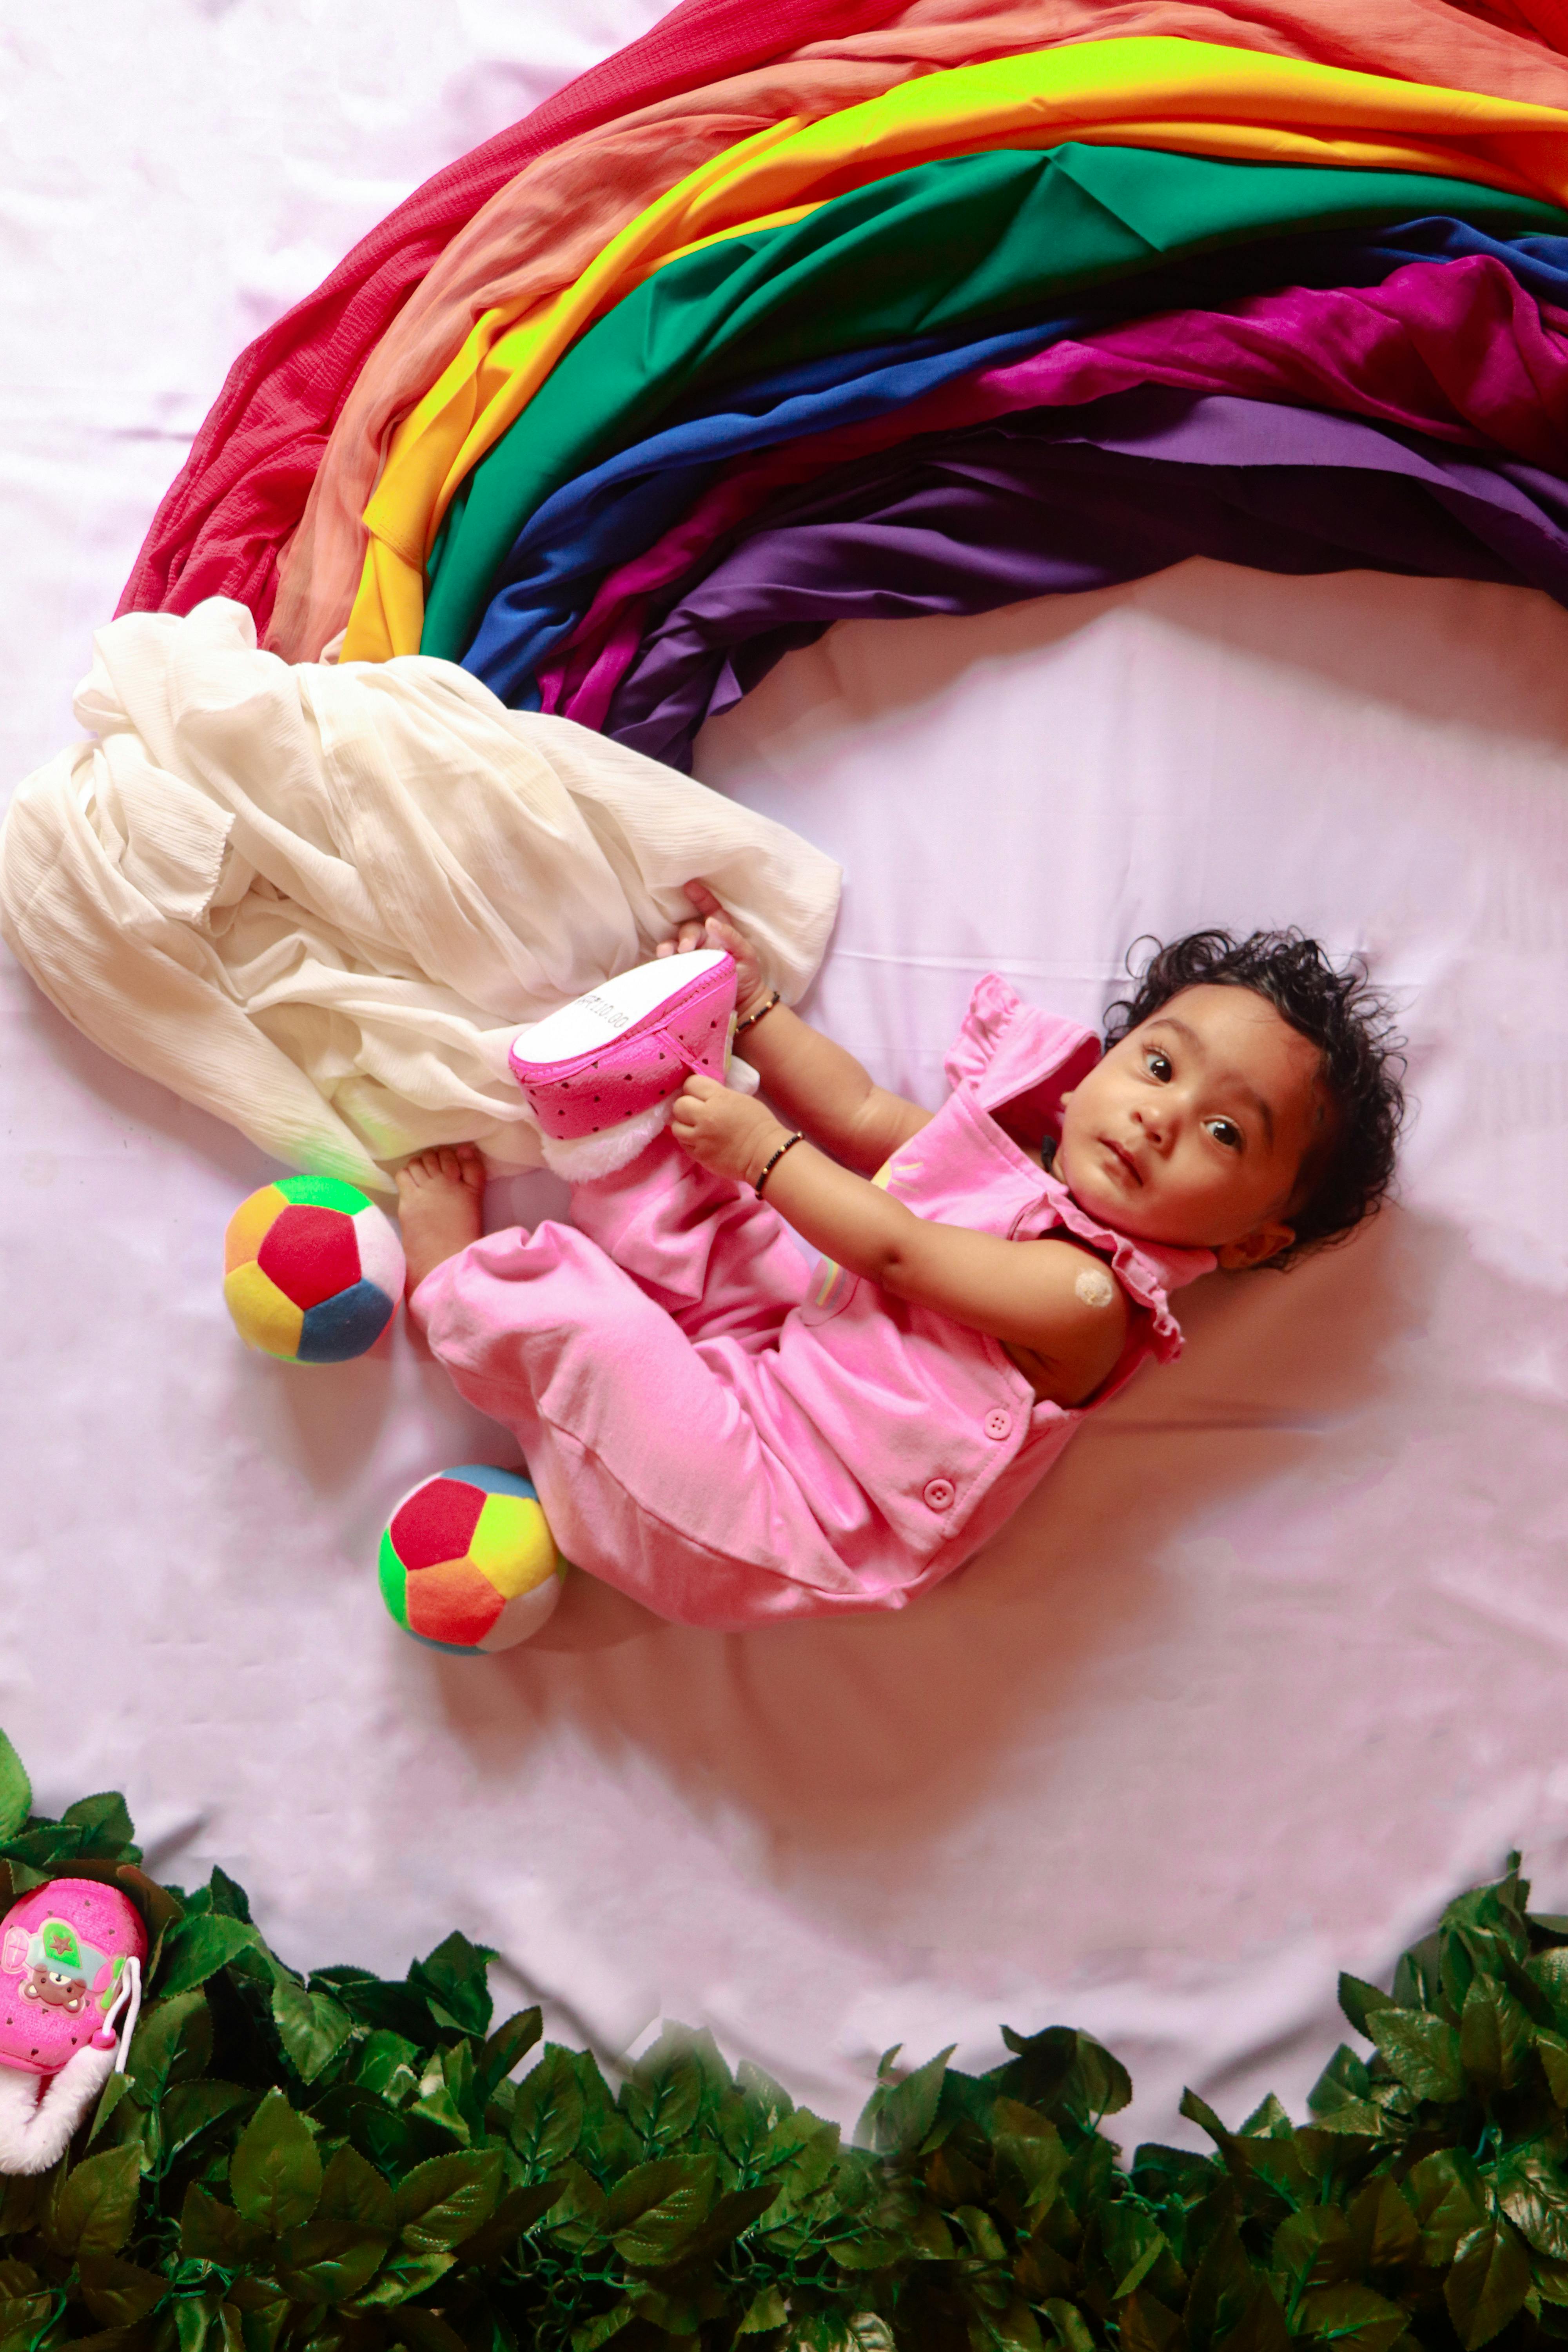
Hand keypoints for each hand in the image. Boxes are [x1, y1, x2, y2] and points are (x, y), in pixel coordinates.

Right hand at [656, 880, 767, 1014]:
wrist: (742, 1005)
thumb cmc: (746, 975)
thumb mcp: (746, 954)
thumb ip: (731, 937)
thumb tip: (710, 921)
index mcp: (720, 930)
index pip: (710, 909)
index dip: (700, 897)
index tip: (689, 886)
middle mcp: (703, 939)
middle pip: (689, 928)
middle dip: (685, 935)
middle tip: (685, 948)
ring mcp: (692, 955)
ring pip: (675, 943)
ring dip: (668, 946)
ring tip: (665, 953)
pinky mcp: (683, 970)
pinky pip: (670, 962)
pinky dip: (664, 961)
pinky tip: (661, 962)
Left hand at [671, 1074, 786, 1185]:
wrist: (766, 1154)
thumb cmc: (759, 1124)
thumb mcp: (740, 1099)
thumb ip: (718, 1095)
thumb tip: (702, 1095)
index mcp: (719, 1098)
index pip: (691, 1084)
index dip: (693, 1089)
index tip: (699, 1095)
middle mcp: (706, 1116)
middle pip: (679, 1105)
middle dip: (686, 1108)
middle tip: (696, 1113)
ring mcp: (701, 1137)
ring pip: (676, 1126)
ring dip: (684, 1126)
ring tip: (696, 1128)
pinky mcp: (699, 1155)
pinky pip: (683, 1144)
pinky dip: (689, 1141)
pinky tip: (700, 1141)